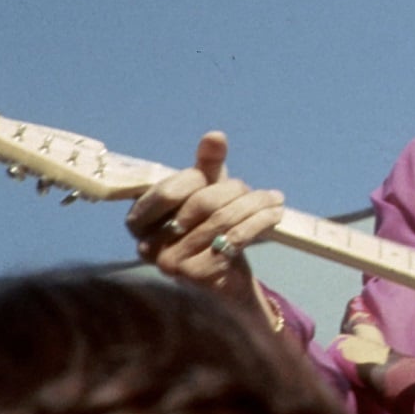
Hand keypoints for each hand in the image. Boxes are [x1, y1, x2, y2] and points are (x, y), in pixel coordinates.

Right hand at [124, 132, 284, 303]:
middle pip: (201, 203)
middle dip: (236, 192)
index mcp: (138, 221)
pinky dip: (259, 222)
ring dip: (256, 206)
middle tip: (260, 193)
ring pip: (222, 220)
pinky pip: (234, 238)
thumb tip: (215, 136)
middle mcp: (147, 245)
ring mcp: (170, 264)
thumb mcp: (206, 192)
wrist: (226, 278)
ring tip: (276, 200)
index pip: (169, 190)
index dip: (199, 179)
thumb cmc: (210, 228)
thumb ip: (206, 164)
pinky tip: (275, 215)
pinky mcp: (197, 277)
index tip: (223, 179)